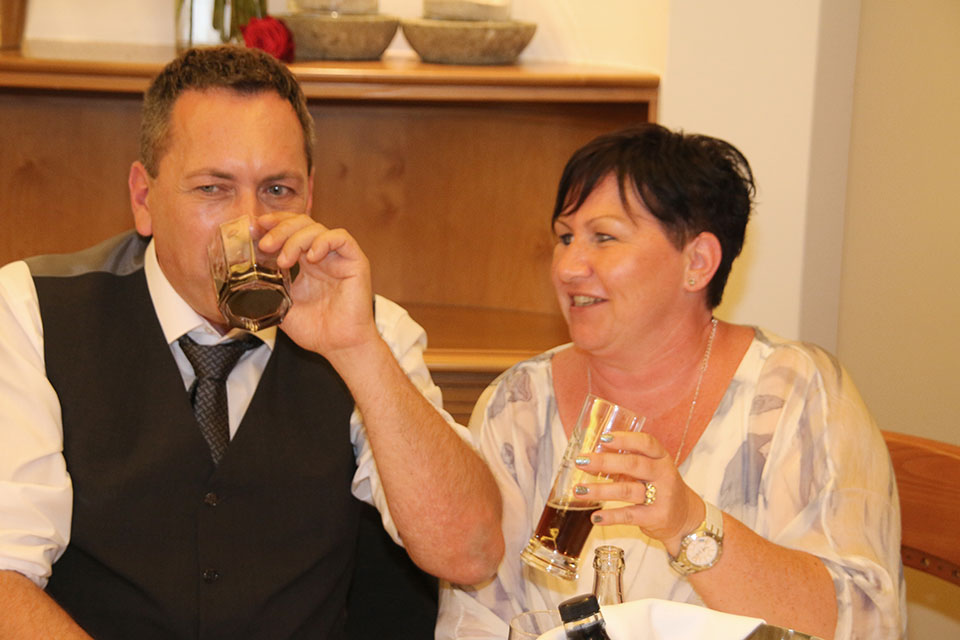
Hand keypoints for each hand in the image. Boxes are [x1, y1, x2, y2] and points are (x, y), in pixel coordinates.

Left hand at [256, 212, 377, 354]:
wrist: (339, 346)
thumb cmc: (316, 330)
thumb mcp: (282, 307)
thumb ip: (268, 289)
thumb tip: (243, 281)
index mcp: (307, 263)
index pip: (290, 230)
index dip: (273, 224)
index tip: (254, 229)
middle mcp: (323, 256)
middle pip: (301, 223)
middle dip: (280, 229)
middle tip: (265, 244)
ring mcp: (339, 258)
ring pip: (317, 228)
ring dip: (296, 239)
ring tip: (284, 260)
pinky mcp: (355, 262)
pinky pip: (341, 238)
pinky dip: (323, 242)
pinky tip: (311, 257)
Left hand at [574, 431, 704, 554]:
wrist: (685, 517)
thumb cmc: (661, 488)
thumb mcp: (651, 470)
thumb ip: (627, 463)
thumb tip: (592, 458)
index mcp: (662, 458)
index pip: (646, 443)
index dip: (625, 439)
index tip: (603, 439)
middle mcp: (664, 475)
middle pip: (633, 465)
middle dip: (604, 462)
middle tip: (581, 461)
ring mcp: (662, 497)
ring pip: (627, 490)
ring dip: (600, 490)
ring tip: (579, 490)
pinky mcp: (656, 518)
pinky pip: (629, 515)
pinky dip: (610, 516)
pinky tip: (595, 516)